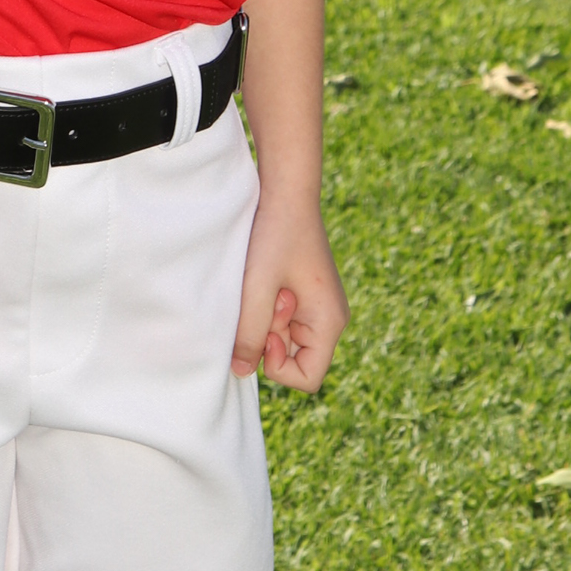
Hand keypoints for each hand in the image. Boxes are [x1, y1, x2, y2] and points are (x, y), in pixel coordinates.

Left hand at [231, 194, 345, 392]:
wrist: (286, 192)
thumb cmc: (275, 236)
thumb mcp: (257, 288)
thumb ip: (250, 333)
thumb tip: (241, 371)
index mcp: (329, 323)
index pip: (307, 378)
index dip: (277, 365)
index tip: (264, 327)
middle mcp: (329, 320)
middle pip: (292, 358)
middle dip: (269, 335)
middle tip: (265, 295)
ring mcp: (317, 308)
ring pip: (282, 337)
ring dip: (265, 317)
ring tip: (265, 281)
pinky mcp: (303, 296)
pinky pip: (280, 318)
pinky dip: (266, 305)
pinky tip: (265, 278)